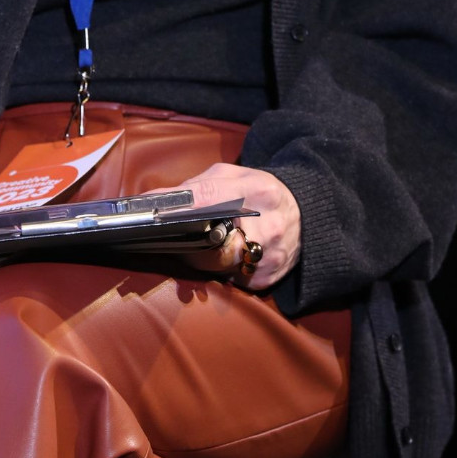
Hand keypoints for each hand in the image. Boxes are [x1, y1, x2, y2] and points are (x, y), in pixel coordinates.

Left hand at [169, 163, 301, 289]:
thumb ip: (199, 185)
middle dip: (191, 243)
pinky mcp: (268, 279)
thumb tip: (160, 200)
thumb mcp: (235, 176)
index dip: (177, 206)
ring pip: (219, 267)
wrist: (306, 214)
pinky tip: (227, 259)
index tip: (150, 210)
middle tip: (176, 239)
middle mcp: (267, 225)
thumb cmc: (262, 192)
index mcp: (257, 191)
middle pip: (212, 244)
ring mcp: (270, 256)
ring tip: (204, 248)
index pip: (208, 198)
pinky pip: (232, 281)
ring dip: (204, 260)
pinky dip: (224, 271)